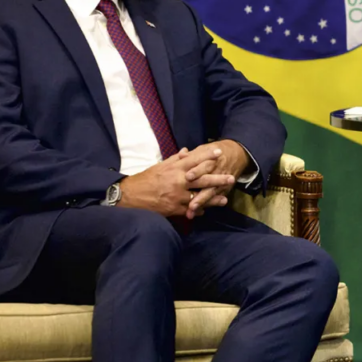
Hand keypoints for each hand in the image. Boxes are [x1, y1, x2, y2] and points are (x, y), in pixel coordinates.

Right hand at [118, 147, 234, 216]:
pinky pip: (190, 209)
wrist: (130, 197)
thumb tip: (187, 151)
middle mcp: (178, 181)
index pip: (194, 160)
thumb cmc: (145, 180)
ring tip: (224, 200)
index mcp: (174, 169)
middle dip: (218, 179)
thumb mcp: (160, 166)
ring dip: (213, 199)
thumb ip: (175, 159)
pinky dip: (198, 209)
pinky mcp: (174, 208)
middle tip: (231, 178)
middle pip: (202, 179)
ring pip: (199, 197)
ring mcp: (177, 196)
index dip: (207, 156)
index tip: (219, 152)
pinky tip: (206, 210)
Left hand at [181, 140, 249, 216]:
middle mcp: (217, 173)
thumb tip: (181, 155)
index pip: (204, 166)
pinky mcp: (224, 189)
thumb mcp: (204, 149)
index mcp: (211, 160)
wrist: (236, 154)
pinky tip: (197, 213)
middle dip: (200, 195)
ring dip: (202, 203)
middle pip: (209, 184)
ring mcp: (221, 183)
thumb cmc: (214, 152)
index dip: (197, 171)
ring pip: (211, 194)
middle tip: (191, 204)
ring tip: (193, 211)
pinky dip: (207, 205)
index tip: (188, 177)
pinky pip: (215, 198)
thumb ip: (192, 155)